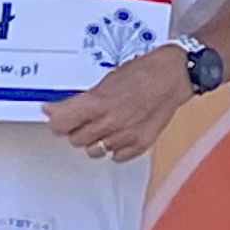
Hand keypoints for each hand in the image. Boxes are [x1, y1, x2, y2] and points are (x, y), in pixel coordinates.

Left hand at [48, 45, 193, 162]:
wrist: (173, 76)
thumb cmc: (143, 72)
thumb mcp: (105, 80)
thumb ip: (81, 100)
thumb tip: (57, 109)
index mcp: (97, 104)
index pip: (60, 124)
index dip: (57, 121)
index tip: (57, 117)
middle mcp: (109, 123)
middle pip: (75, 140)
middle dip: (76, 130)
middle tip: (85, 119)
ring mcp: (124, 136)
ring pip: (94, 151)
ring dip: (95, 140)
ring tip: (104, 126)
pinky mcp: (139, 145)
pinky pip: (116, 156)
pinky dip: (115, 148)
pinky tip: (119, 133)